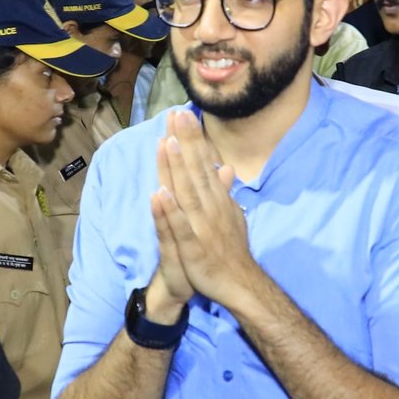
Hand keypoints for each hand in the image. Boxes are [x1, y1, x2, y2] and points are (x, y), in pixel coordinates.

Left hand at [153, 109, 262, 309]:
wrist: (239, 284)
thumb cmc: (230, 249)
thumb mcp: (231, 215)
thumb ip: (224, 191)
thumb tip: (225, 168)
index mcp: (217, 200)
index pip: (204, 164)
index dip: (194, 140)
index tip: (184, 115)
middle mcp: (210, 208)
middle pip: (196, 170)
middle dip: (186, 143)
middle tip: (176, 115)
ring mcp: (202, 226)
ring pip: (187, 193)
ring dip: (177, 168)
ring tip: (168, 142)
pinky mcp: (193, 247)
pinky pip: (179, 227)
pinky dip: (170, 211)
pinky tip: (159, 194)